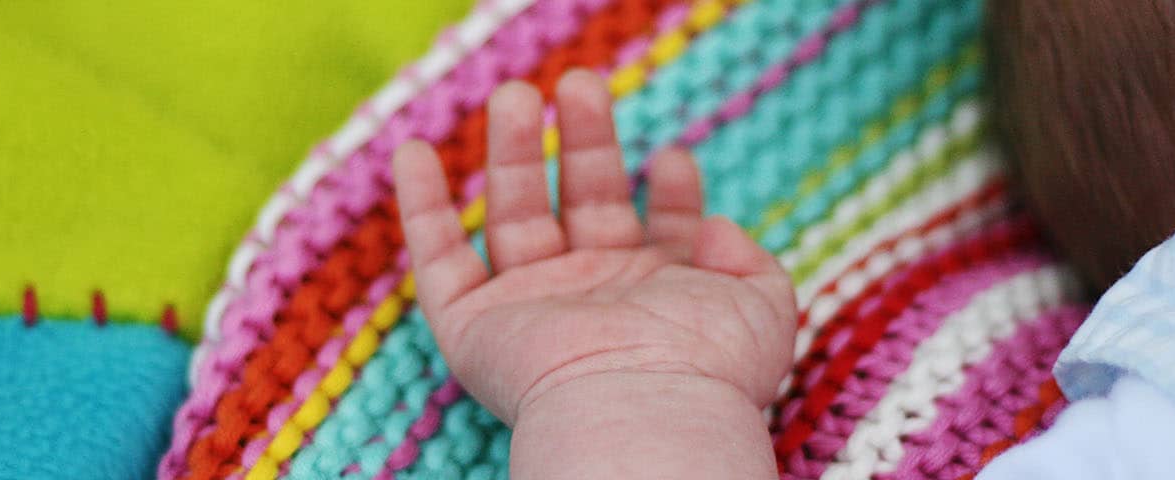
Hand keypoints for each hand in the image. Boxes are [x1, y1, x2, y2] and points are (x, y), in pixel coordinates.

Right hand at [392, 70, 797, 424]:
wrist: (642, 407)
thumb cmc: (707, 368)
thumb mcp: (762, 307)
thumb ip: (752, 262)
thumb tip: (713, 227)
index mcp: (657, 296)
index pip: (659, 229)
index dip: (670, 192)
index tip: (673, 159)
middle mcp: (594, 297)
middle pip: (584, 200)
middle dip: (586, 140)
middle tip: (582, 82)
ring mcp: (533, 307)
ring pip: (514, 214)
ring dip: (512, 151)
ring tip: (516, 94)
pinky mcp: (474, 327)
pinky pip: (436, 260)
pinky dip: (421, 207)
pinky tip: (413, 152)